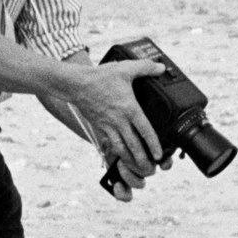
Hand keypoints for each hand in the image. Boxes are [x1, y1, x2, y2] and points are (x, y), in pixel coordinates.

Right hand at [56, 58, 162, 195]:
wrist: (76, 84)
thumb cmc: (100, 77)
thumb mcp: (125, 68)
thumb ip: (145, 68)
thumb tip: (162, 68)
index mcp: (129, 108)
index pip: (144, 130)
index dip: (153, 144)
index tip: (159, 155)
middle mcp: (119, 120)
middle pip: (133, 145)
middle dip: (142, 160)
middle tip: (150, 170)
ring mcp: (108, 125)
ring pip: (121, 148)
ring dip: (129, 160)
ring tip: (137, 170)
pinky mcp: (100, 127)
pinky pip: (110, 143)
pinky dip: (117, 153)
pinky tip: (121, 159)